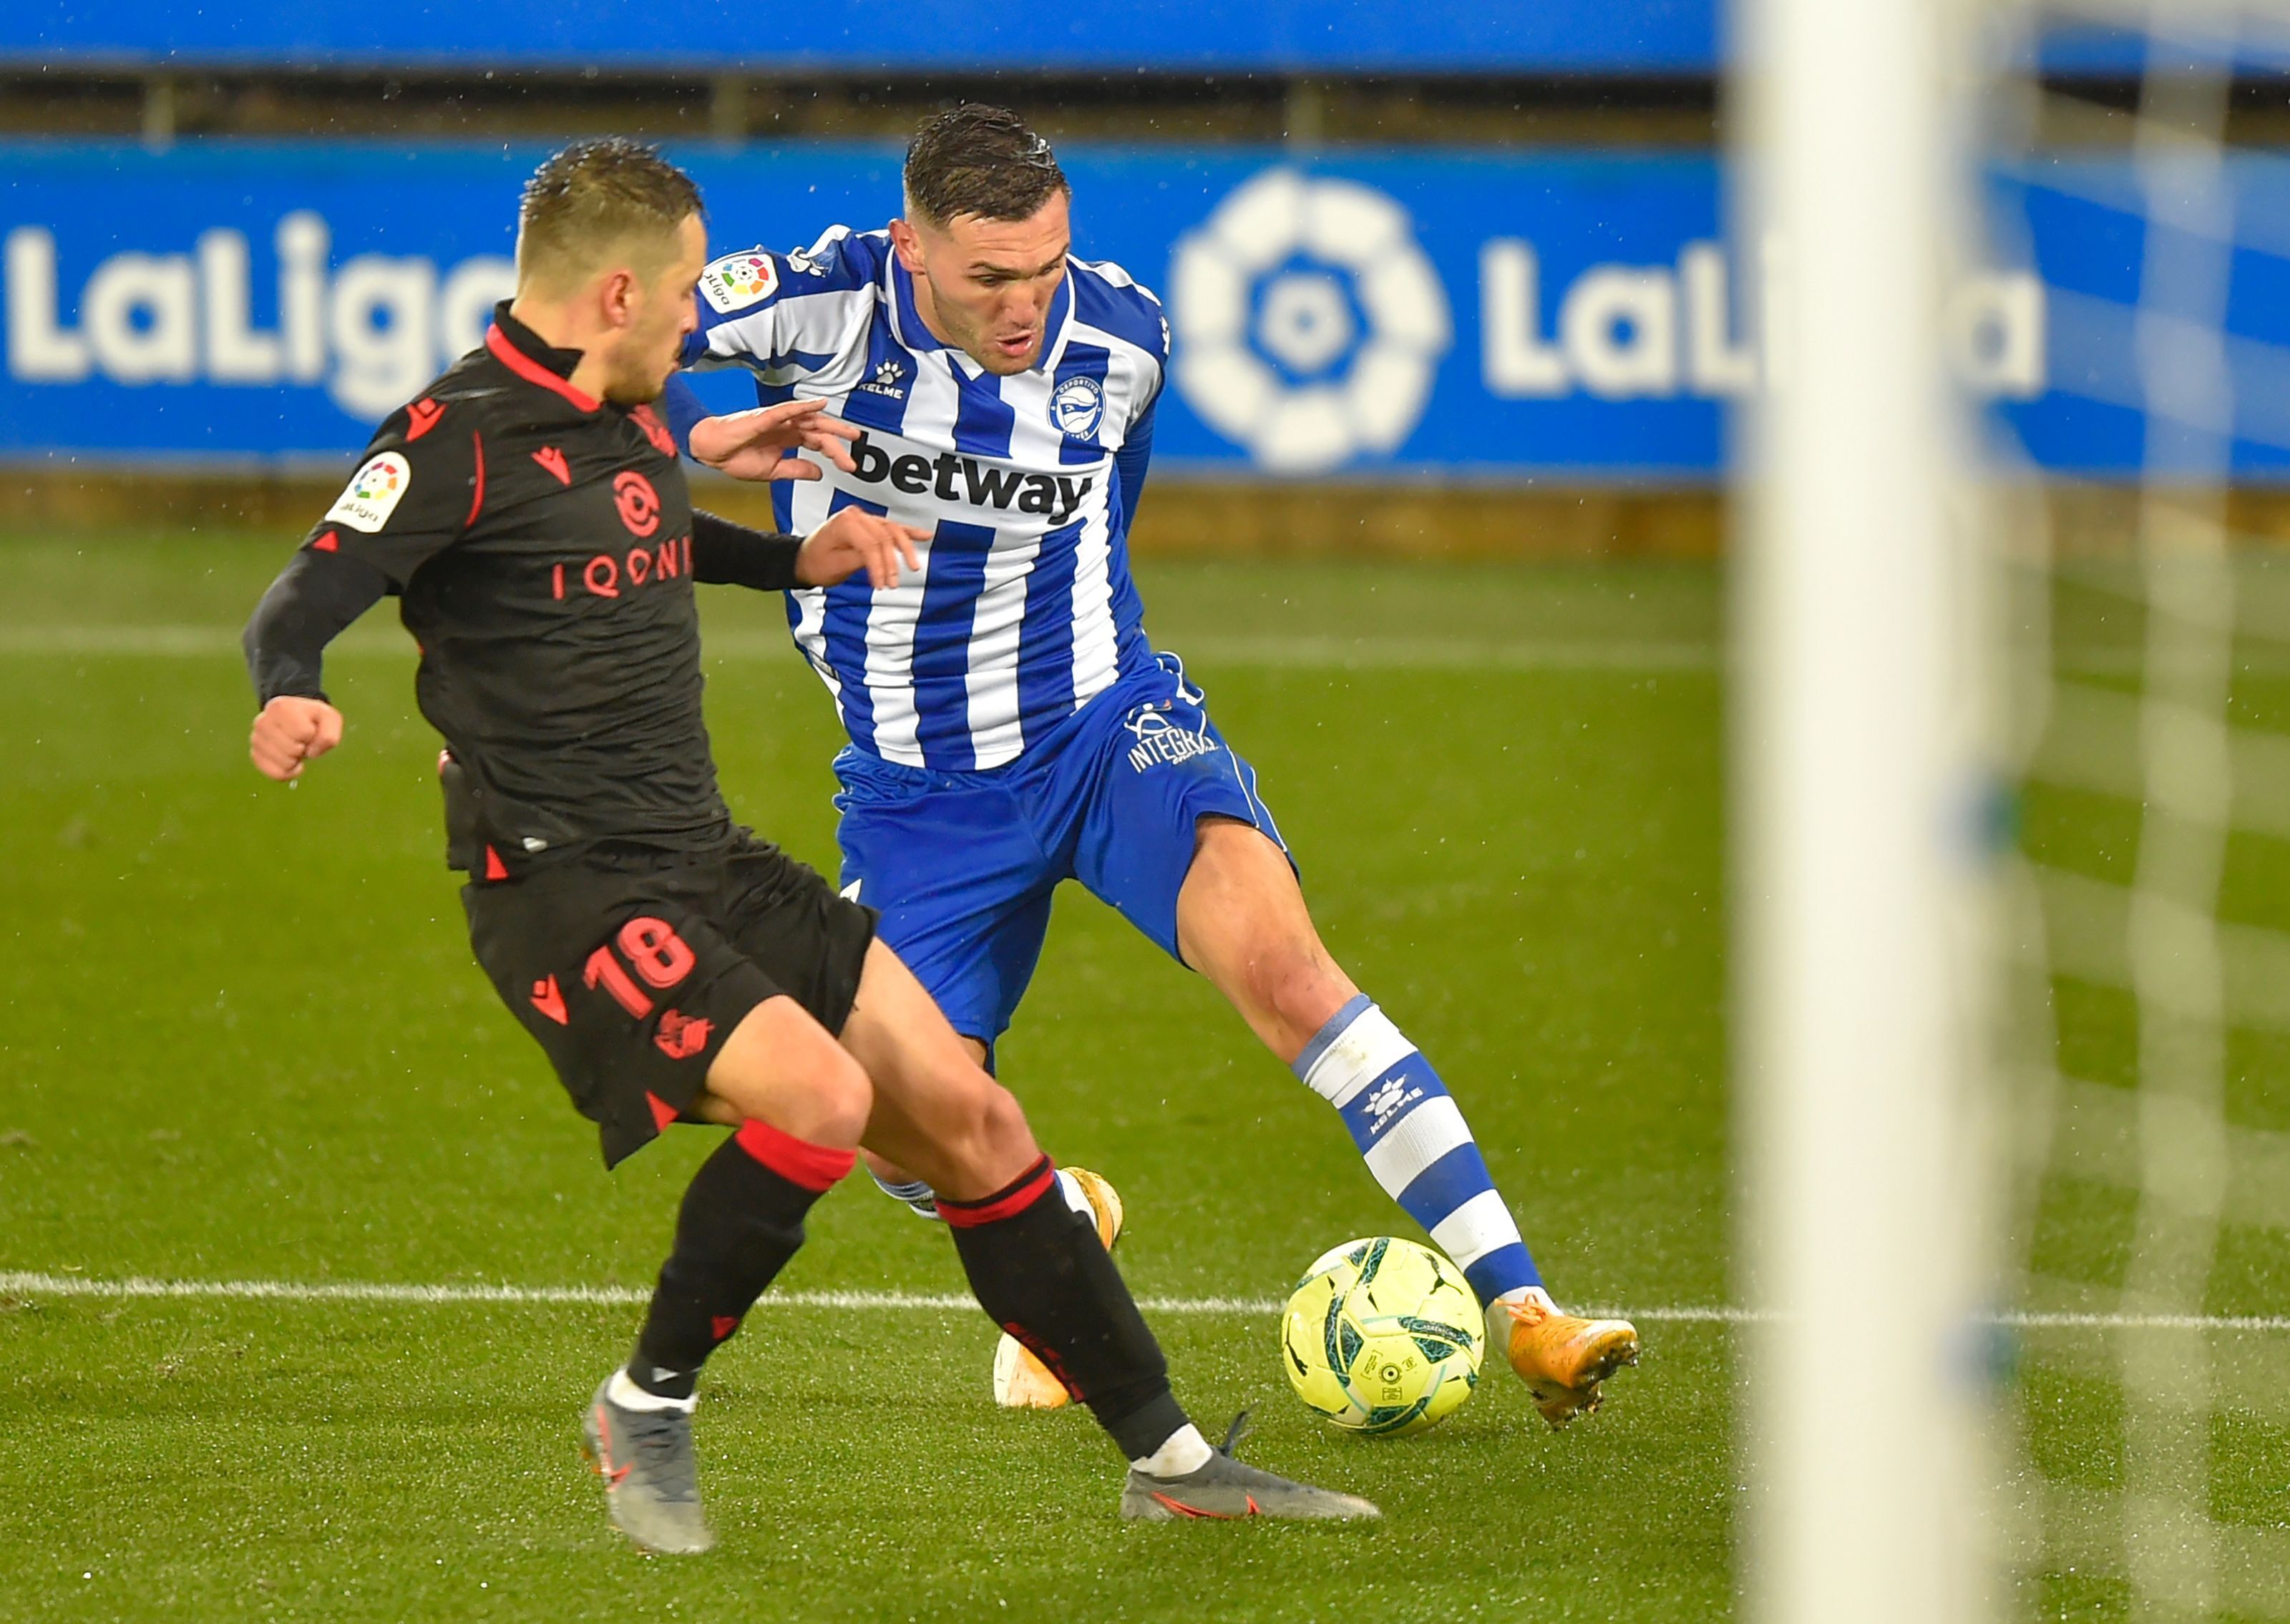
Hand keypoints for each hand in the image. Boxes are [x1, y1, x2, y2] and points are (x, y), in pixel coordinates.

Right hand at [249, 696, 343, 781]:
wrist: (293, 719)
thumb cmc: (312, 719)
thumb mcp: (329, 718)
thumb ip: (328, 735)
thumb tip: (311, 753)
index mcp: (281, 708)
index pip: (304, 733)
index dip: (312, 734)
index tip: (308, 728)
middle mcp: (263, 722)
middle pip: (292, 750)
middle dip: (303, 748)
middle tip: (300, 740)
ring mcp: (256, 739)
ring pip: (284, 764)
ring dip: (296, 760)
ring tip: (293, 747)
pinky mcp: (255, 755)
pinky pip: (275, 774)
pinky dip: (288, 772)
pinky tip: (290, 762)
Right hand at [688, 401, 859, 481]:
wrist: (710, 452)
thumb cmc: (736, 457)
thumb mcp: (774, 471)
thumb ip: (797, 470)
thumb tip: (820, 473)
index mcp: (787, 439)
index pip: (817, 442)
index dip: (834, 452)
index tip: (849, 465)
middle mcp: (785, 427)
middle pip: (818, 428)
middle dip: (839, 435)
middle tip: (858, 441)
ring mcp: (776, 421)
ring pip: (808, 418)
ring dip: (829, 423)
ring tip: (847, 431)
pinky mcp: (763, 417)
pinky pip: (786, 410)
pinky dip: (803, 407)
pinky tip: (818, 405)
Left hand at [795, 509, 927, 589]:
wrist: (804, 560)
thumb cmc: (815, 563)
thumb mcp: (837, 565)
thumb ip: (862, 560)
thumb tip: (881, 562)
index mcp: (845, 522)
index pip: (871, 545)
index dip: (879, 567)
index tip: (881, 584)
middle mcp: (855, 515)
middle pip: (885, 537)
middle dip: (891, 563)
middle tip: (893, 582)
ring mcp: (863, 518)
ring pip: (892, 531)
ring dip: (904, 550)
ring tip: (914, 565)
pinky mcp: (868, 525)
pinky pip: (891, 527)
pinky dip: (908, 533)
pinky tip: (924, 535)